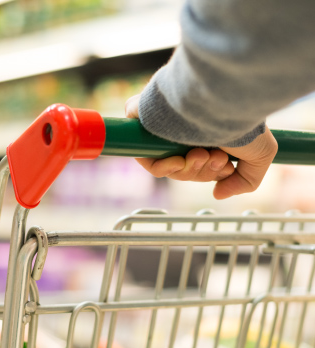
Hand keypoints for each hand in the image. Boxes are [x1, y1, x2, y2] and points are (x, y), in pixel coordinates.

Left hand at [125, 94, 277, 198]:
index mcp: (207, 132)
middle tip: (216, 159)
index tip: (225, 168)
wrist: (223, 96)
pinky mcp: (144, 122)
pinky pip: (145, 157)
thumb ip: (245, 181)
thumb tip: (218, 193)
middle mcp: (185, 129)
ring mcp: (164, 127)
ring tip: (203, 154)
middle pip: (184, 169)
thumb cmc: (243, 119)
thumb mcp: (260, 155)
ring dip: (187, 170)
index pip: (199, 165)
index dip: (210, 173)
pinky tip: (180, 161)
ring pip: (166, 167)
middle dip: (202, 172)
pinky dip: (163, 167)